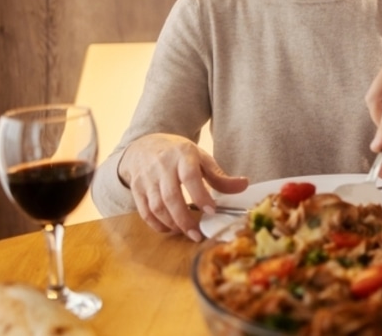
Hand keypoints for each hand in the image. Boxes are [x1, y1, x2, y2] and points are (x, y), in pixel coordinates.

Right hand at [118, 133, 247, 240]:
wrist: (144, 146)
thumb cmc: (178, 155)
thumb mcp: (201, 158)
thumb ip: (220, 176)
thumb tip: (244, 185)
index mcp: (182, 155)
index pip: (190, 176)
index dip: (200, 195)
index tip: (211, 211)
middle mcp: (162, 167)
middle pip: (171, 196)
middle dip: (184, 219)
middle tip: (197, 234)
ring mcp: (147, 179)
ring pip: (156, 206)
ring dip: (171, 223)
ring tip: (186, 231)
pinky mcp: (137, 189)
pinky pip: (145, 211)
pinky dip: (157, 224)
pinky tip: (170, 229)